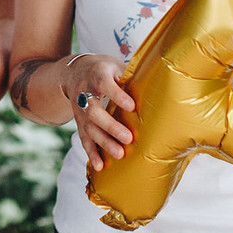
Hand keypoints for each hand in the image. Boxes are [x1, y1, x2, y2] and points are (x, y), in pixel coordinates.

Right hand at [62, 54, 135, 171]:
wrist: (75, 72)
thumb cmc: (104, 70)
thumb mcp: (115, 66)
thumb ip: (130, 77)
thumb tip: (157, 88)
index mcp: (97, 75)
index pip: (104, 84)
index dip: (117, 95)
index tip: (131, 106)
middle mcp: (84, 92)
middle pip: (93, 111)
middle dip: (110, 126)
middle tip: (128, 138)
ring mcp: (79, 109)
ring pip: (88, 128)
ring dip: (103, 142)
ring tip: (119, 154)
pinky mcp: (78, 122)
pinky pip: (83, 138)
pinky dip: (91, 153)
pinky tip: (100, 166)